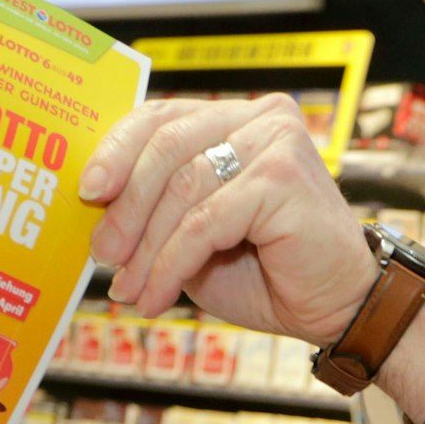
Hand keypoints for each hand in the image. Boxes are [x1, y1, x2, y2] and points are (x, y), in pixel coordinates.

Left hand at [81, 96, 378, 346]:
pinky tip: (157, 294)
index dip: (117, 150)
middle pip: (166, 146)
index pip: (163, 116)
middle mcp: (261, 118)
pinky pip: (203, 222)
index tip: (86, 191)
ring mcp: (275, 142)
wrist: (337, 307)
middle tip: (102, 254)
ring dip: (146, 247)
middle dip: (125, 207)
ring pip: (181, 189)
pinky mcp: (282, 178)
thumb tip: (93, 207)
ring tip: (129, 289)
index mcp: (238, 118)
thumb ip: (159, 207)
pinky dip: (171, 263)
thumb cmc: (270, 271)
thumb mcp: (198, 232)